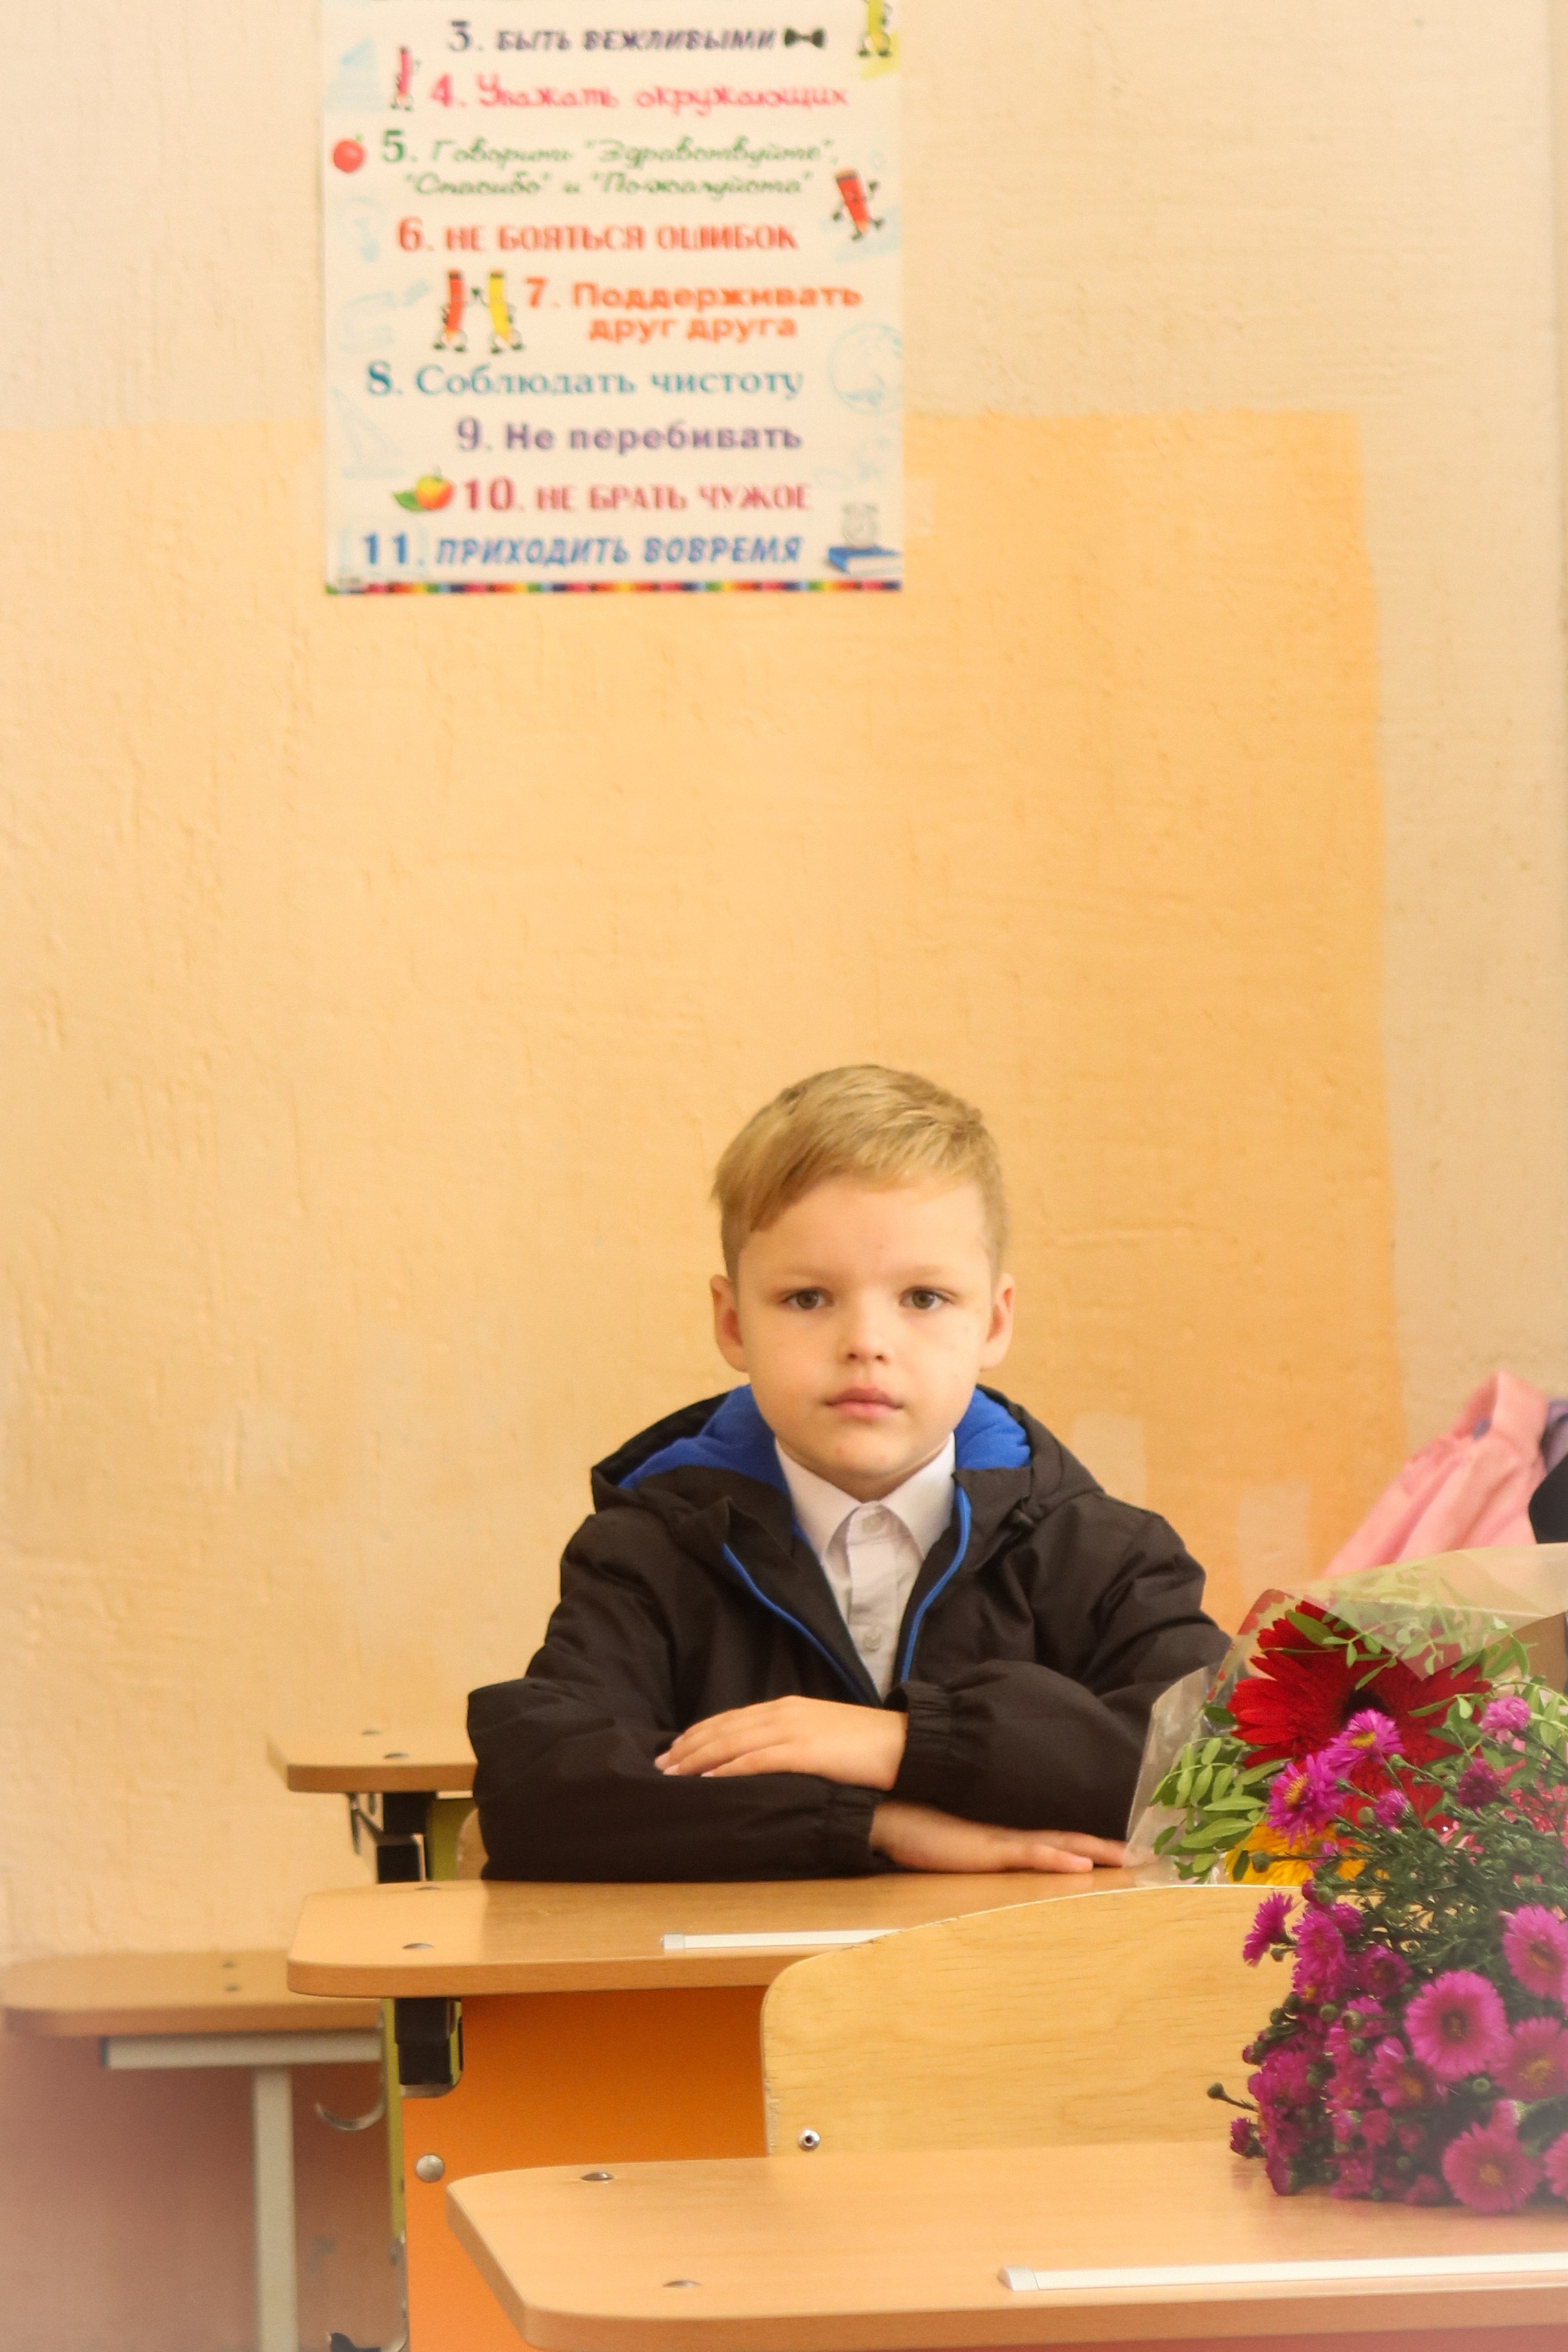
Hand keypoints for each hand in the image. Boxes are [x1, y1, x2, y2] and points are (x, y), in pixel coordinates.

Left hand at [656, 1698, 907, 1788]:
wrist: (906, 1745)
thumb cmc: (868, 1747)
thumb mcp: (823, 1736)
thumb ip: (793, 1742)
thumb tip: (767, 1759)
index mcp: (788, 1708)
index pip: (731, 1719)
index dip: (698, 1734)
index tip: (673, 1749)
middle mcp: (785, 1713)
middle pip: (724, 1728)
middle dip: (688, 1747)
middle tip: (660, 1765)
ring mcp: (795, 1730)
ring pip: (733, 1742)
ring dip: (698, 1759)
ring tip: (672, 1775)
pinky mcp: (806, 1751)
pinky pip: (757, 1760)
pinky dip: (728, 1769)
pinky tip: (708, 1780)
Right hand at [870, 1800, 1126, 1874]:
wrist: (887, 1810)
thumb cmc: (918, 1827)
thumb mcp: (958, 1843)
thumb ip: (984, 1848)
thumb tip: (1003, 1856)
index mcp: (1008, 1832)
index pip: (1060, 1836)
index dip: (1094, 1843)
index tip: (1127, 1850)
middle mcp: (1012, 1832)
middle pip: (1071, 1837)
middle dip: (1109, 1848)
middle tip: (1148, 1856)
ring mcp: (1000, 1840)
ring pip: (1059, 1845)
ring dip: (1096, 1852)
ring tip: (1129, 1859)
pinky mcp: (985, 1850)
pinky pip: (1028, 1855)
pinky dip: (1057, 1858)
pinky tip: (1082, 1864)